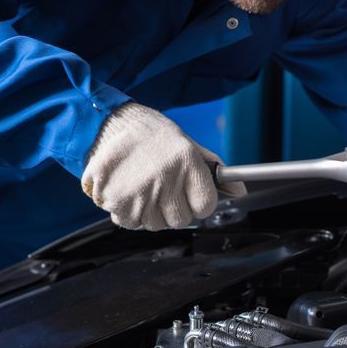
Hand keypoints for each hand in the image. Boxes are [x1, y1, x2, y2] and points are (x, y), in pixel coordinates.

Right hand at [81, 102, 244, 229]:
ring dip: (150, 211)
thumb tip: (239, 190)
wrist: (107, 124)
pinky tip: (127, 190)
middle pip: (181, 220)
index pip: (205, 205)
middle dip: (174, 208)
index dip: (199, 202)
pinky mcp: (117, 202)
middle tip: (162, 188)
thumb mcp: (187, 144)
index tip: (190, 194)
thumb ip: (213, 170)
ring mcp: (141, 192)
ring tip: (142, 185)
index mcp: (187, 162)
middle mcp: (166, 178)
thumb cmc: (151, 134)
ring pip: (155, 224)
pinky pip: (131, 223)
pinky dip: (129, 212)